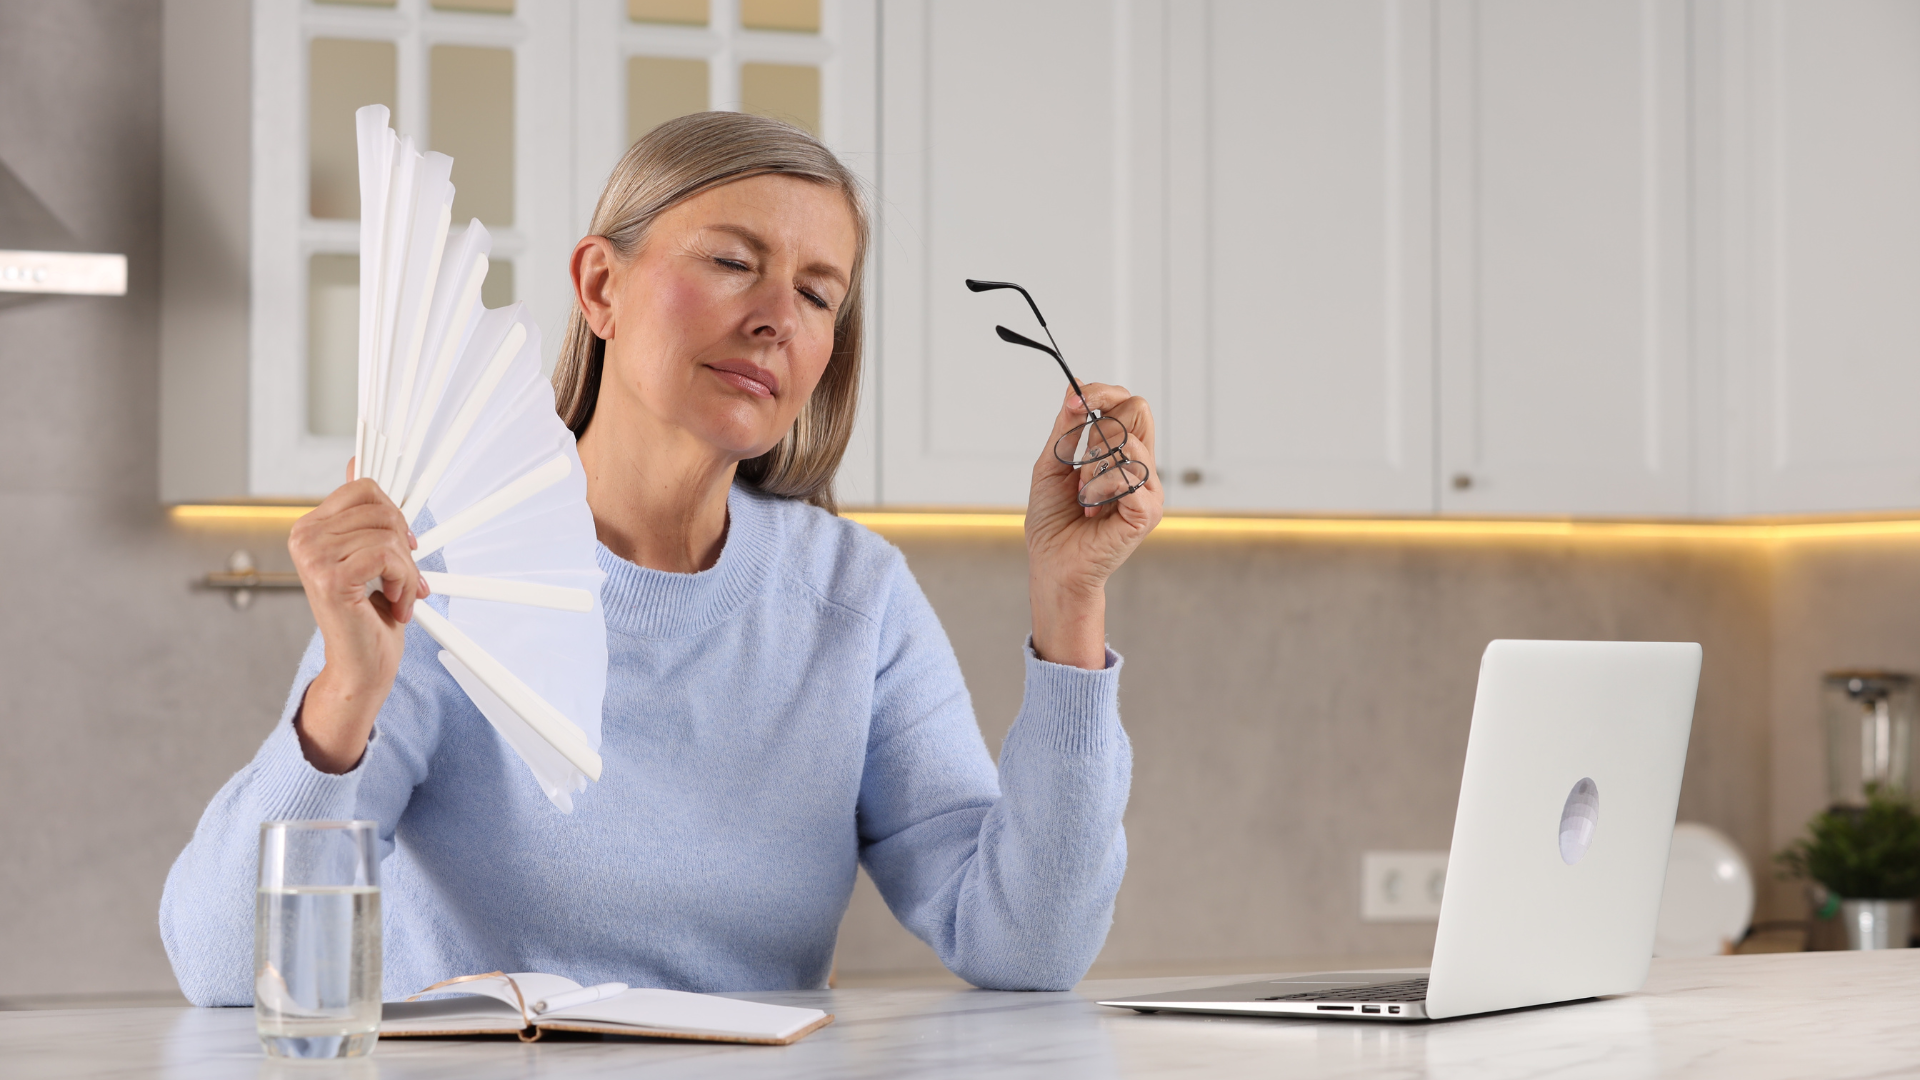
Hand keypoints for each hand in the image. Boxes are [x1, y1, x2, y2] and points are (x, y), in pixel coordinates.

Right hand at [286, 469, 429, 772]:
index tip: (403, 544)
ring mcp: (312, 557)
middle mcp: (304, 537)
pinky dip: (405, 582)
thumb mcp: (372, 554)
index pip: (365, 487)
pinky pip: (388, 556)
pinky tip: (396, 604)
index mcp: (310, 527)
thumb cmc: (369, 615)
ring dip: (407, 571)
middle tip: (403, 579)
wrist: (363, 666)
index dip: (396, 513)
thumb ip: (364, 512)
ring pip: (389, 534)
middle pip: (383, 509)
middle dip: (405, 547)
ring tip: (397, 595)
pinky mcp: (330, 578)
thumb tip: (357, 459)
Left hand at [1025, 383, 1162, 668]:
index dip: (1103, 393)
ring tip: (1083, 495)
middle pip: (1137, 410)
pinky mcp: (1147, 512)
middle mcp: (1141, 467)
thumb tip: (1075, 390)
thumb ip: (1067, 427)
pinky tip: (1091, 507)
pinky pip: (1129, 476)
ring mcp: (1149, 490)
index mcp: (1123, 453)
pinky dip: (1101, 487)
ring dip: (1092, 465)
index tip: (1076, 401)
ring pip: (1129, 442)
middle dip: (1098, 426)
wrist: (1053, 564)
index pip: (1128, 403)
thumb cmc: (1054, 520)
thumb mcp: (1053, 463)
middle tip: (1078, 460)